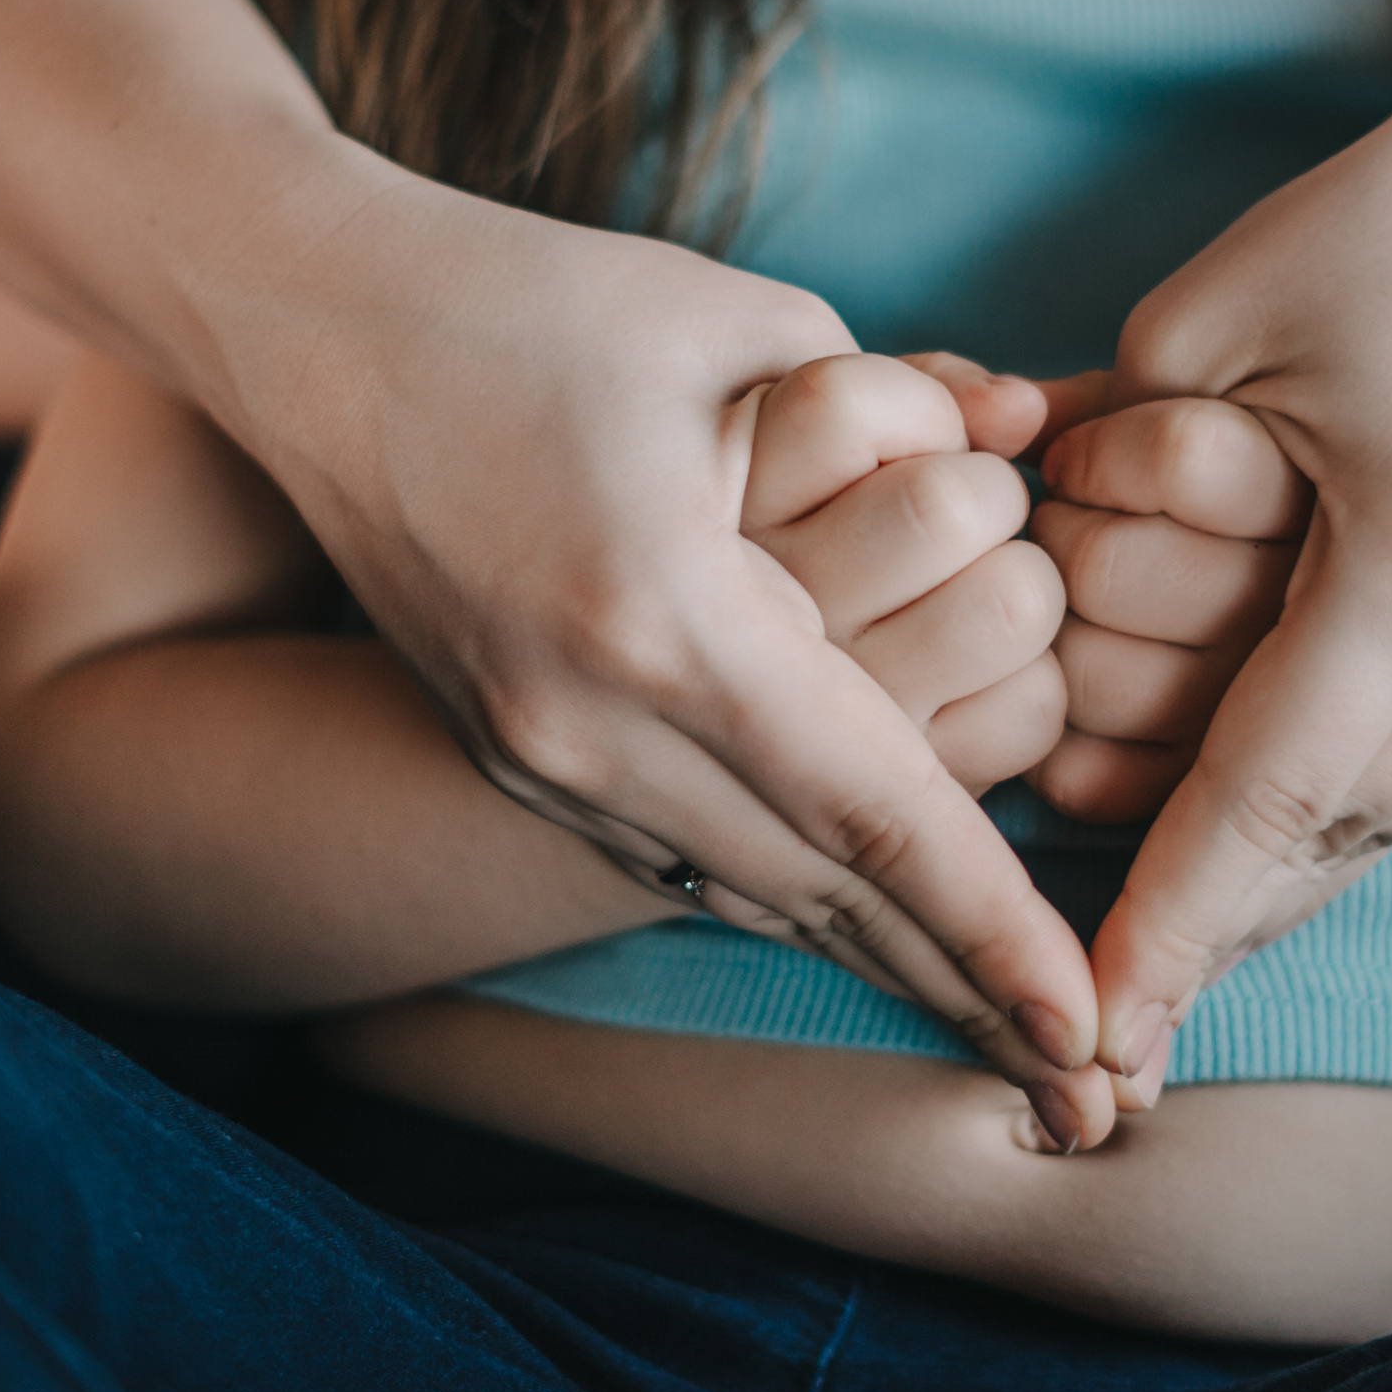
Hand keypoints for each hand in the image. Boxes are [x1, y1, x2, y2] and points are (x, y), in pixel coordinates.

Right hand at [248, 177, 1111, 1146]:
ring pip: (750, 891)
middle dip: (963, 995)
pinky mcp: (510, 746)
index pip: (874, 808)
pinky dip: (789, 898)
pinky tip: (867, 931)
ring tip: (997, 1034)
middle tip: (1087, 1095)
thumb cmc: (529, 296)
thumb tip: (1022, 453)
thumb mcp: (738, 319)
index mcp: (663, 613)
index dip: (995, 928)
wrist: (304, 326)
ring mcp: (535, 748)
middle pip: (822, 892)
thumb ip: (905, 404)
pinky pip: (682, 857)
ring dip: (880, 962)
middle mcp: (591, 719)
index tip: (1088, 1026)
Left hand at [1082, 15, 1391, 1081]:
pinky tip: (1268, 835)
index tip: (1097, 1033)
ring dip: (1282, 878)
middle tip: (1109, 1018)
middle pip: (1339, 838)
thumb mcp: (1205, 323)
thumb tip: (1031, 590)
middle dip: (1218, 930)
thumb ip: (1107, 476)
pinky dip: (1347, 804)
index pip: (1263, 795)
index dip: (1167, 921)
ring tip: (1176, 951)